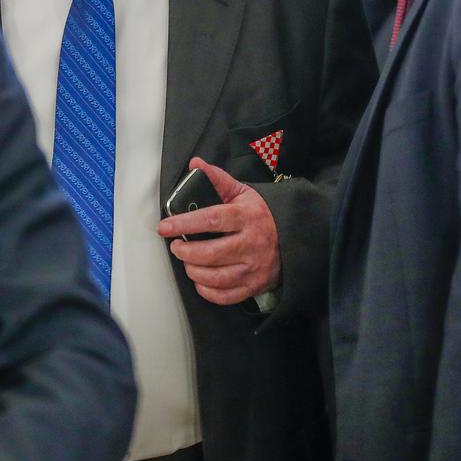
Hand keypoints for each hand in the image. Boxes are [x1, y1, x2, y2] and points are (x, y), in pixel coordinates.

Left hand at [156, 157, 280, 304]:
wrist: (295, 238)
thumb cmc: (262, 215)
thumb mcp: (243, 193)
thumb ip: (218, 179)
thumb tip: (195, 164)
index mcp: (246, 217)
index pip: (211, 220)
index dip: (184, 223)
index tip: (165, 227)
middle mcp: (251, 244)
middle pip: (210, 253)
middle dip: (185, 251)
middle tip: (176, 246)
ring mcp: (253, 267)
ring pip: (215, 277)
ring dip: (193, 271)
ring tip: (187, 260)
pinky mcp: (254, 285)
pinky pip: (225, 296)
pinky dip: (206, 291)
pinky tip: (200, 280)